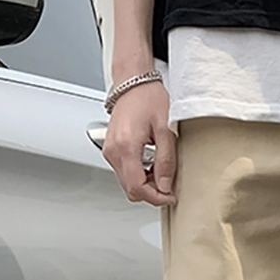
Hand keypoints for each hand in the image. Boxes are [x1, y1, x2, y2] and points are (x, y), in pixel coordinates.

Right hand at [102, 80, 176, 206]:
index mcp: (126, 146)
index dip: (156, 197)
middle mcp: (113, 151)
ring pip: (127, 183)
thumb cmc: (148, 98)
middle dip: (151, 193)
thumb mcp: (165, 130)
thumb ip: (165, 160)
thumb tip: (165, 185)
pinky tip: (150, 166)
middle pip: (130, 189)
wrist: (133, 82)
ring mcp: (109, 151)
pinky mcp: (110, 150)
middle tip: (168, 186)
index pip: (137, 187)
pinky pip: (124, 173)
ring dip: (145, 185)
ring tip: (161, 172)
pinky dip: (138, 176)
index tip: (170, 196)